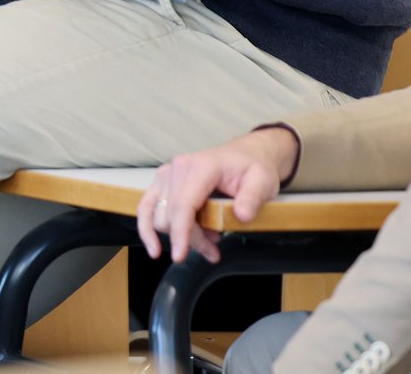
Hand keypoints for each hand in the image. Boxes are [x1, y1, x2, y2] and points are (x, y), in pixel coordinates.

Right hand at [135, 127, 299, 263]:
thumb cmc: (252, 167)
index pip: (183, 204)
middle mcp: (178, 168)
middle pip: (171, 214)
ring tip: (204, 247)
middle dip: (189, 240)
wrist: (244, 155)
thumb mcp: (263, 181)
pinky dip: (148, 228)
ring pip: (158, 215)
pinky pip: (147, 207)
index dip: (180, 232)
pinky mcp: (163, 182)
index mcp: (201, 167)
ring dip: (176, 236)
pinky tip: (154, 246)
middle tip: (214, 252)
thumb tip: (242, 216)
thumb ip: (252, 198)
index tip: (180, 256)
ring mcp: (167, 174)